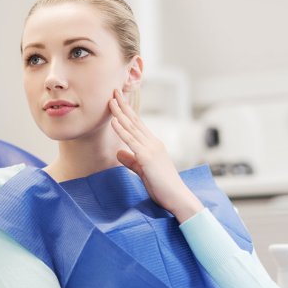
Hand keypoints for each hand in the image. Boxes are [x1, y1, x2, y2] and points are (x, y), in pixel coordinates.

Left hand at [109, 89, 202, 221]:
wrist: (177, 197)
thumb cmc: (162, 186)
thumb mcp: (143, 170)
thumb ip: (131, 160)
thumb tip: (118, 152)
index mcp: (153, 145)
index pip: (137, 124)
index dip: (127, 111)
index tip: (118, 100)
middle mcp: (153, 143)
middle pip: (135, 121)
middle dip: (123, 105)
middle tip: (114, 90)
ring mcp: (151, 149)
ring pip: (132, 127)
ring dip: (120, 113)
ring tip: (110, 100)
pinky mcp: (147, 157)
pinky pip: (131, 141)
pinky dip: (121, 129)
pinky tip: (114, 121)